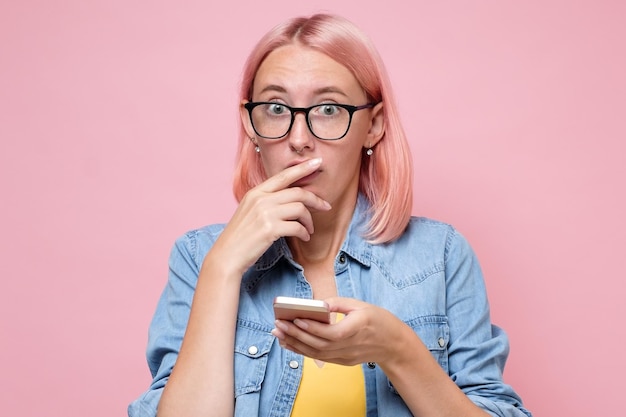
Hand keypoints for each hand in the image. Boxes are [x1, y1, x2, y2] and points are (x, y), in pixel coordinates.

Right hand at [209, 158, 330, 275]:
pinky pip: (297, 227)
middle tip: (326, 206)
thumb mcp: (250, 211)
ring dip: (309, 221)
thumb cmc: (240, 236)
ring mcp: (265, 214)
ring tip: (309, 230)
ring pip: (300, 209)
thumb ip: (266, 201)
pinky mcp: (270, 229)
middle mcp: (260, 199)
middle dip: (316, 199)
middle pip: (298, 192)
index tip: (317, 162)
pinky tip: (304, 237)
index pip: (283, 175)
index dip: (302, 168)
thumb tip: (291, 198)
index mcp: (255, 192)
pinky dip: (304, 233)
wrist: (227, 256)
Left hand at [271, 297, 408, 366]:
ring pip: (315, 353)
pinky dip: (302, 350)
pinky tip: (289, 343)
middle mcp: (349, 346)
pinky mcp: (341, 360)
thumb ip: (340, 303)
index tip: (296, 319)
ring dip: (295, 344)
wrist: (393, 344)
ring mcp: (345, 356)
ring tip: (278, 333)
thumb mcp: (362, 305)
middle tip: (278, 324)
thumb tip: (320, 303)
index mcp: (357, 329)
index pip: (331, 333)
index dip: (312, 328)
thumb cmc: (379, 321)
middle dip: (296, 335)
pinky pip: (318, 357)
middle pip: (318, 344)